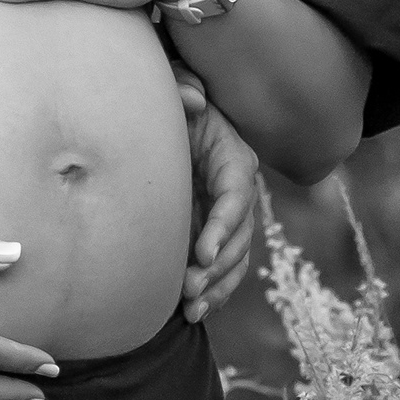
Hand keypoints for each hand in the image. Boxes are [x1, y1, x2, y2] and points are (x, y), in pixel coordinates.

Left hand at [179, 89, 259, 322]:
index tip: (202, 253)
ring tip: (191, 307)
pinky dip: (214, 291)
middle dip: (218, 266)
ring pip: (236, 258)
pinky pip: (224, 268)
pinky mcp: (215, 234)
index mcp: (233, 157)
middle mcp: (237, 190)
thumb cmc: (168, 105)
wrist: (159, 124)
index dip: (224, 226)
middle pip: (240, 235)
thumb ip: (181, 86)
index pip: (236, 195)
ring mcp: (228, 215)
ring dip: (217, 286)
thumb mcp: (174, 88)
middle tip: (189, 288)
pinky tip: (194, 312)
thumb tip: (194, 99)